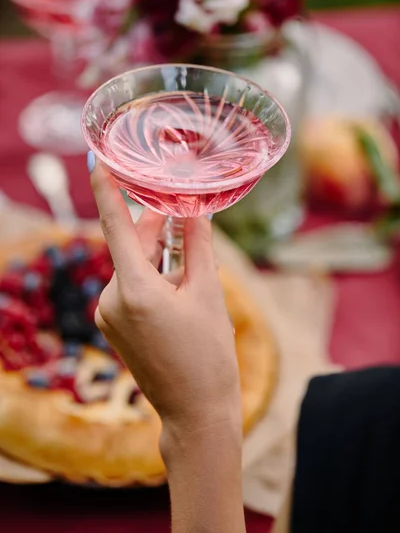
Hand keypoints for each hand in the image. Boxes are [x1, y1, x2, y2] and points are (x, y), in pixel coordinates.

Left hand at [90, 159, 240, 433]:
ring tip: (191, 270)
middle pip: (131, 247)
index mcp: (135, 290)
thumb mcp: (207, 293)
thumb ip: (197, 245)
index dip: (107, 191)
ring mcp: (108, 314)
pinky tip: (176, 291)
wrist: (195, 410)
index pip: (116, 227)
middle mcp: (111, 299)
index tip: (96, 161)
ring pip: (133, 268)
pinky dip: (151, 278)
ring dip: (158, 258)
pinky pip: (130, 287)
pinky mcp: (112, 325)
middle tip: (183, 211)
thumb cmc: (207, 353)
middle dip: (156, 229)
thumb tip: (193, 209)